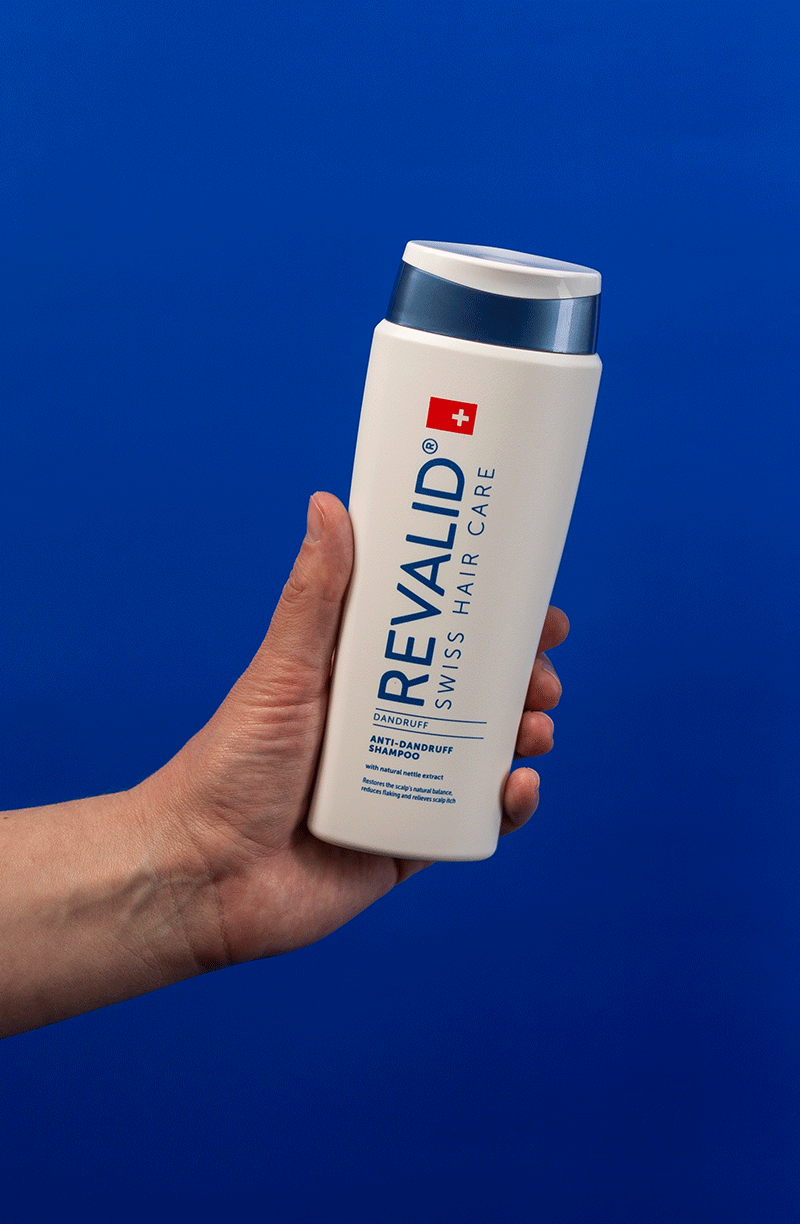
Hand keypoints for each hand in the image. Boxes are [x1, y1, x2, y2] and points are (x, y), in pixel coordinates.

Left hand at [140, 492, 569, 969]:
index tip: (533, 606)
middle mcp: (389, 730)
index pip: (442, 640)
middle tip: (541, 673)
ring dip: (526, 733)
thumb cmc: (228, 766)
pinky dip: (509, 806)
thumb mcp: (283, 671)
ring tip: (534, 725)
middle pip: (478, 694)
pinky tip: (517, 786)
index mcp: (363, 682)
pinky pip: (475, 823)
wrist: (203, 876)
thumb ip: (313, 596)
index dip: (492, 622)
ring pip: (486, 754)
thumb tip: (328, 503)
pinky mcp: (410, 844)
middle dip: (523, 679)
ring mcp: (403, 786)